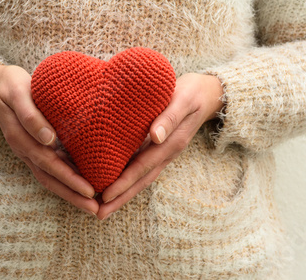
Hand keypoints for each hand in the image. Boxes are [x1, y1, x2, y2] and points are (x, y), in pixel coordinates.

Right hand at [0, 64, 97, 214]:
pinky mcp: (33, 149)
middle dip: (73, 194)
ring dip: (69, 193)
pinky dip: (65, 180)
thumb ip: (31, 116)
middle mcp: (24, 150)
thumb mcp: (18, 94)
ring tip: (92, 204)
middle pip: (50, 179)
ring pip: (49, 178)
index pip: (49, 164)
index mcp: (21, 138)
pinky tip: (81, 185)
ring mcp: (28, 152)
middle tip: (96, 208)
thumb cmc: (12, 86)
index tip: (89, 190)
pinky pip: (49, 169)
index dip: (69, 178)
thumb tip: (48, 139)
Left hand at [97, 73, 223, 219]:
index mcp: (171, 143)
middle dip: (120, 198)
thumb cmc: (191, 92)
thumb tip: (155, 137)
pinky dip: (128, 180)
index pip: (143, 166)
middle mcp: (167, 153)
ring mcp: (164, 153)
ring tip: (103, 208)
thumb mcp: (182, 100)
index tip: (105, 195)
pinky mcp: (159, 149)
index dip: (124, 182)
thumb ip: (169, 118)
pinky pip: (143, 169)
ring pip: (142, 178)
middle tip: (98, 214)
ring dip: (123, 194)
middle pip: (141, 180)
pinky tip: (114, 185)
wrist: (207, 93)